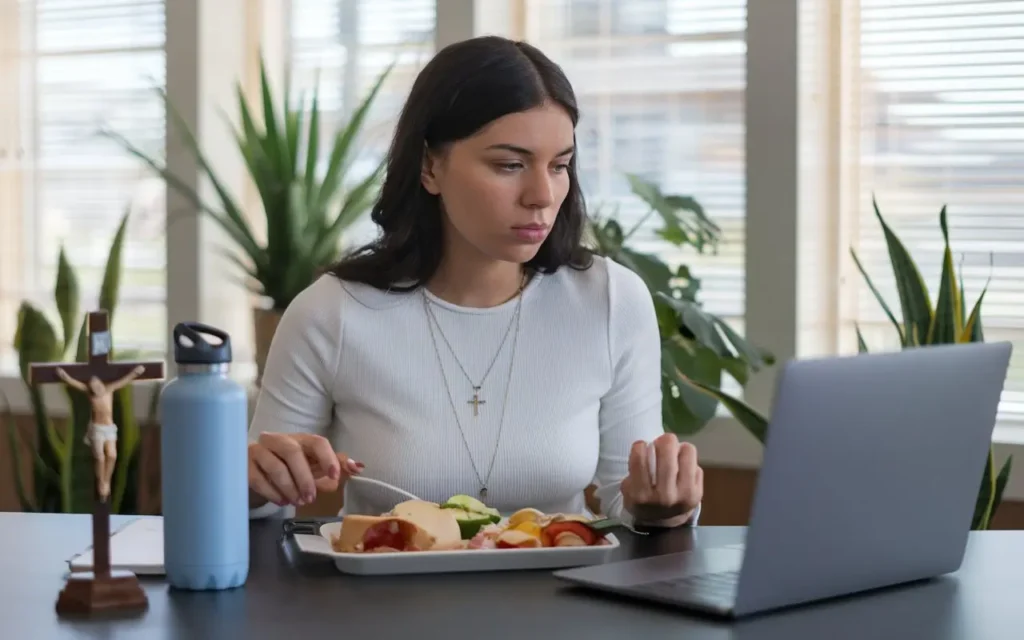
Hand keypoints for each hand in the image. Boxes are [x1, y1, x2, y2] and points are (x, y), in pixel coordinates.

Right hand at [248, 432, 363, 506]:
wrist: (255, 476)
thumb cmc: (289, 470)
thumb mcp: (312, 468)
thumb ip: (333, 466)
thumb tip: (359, 467)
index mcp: (300, 440)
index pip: (317, 441)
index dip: (328, 457)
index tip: (335, 477)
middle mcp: (279, 440)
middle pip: (293, 452)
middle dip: (305, 477)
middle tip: (311, 498)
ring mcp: (259, 451)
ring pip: (275, 465)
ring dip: (289, 487)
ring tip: (296, 502)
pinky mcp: (245, 465)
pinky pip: (258, 478)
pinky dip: (272, 492)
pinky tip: (280, 501)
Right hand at [620, 433, 702, 526]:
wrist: (663, 524)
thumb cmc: (643, 499)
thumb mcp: (629, 489)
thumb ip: (634, 470)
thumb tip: (649, 448)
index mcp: (641, 495)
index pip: (639, 460)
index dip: (639, 446)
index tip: (641, 445)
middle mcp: (663, 497)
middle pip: (667, 454)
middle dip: (664, 440)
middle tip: (662, 441)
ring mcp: (683, 495)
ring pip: (687, 454)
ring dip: (681, 447)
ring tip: (675, 451)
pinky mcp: (698, 494)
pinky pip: (696, 465)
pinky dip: (689, 462)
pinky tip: (682, 466)